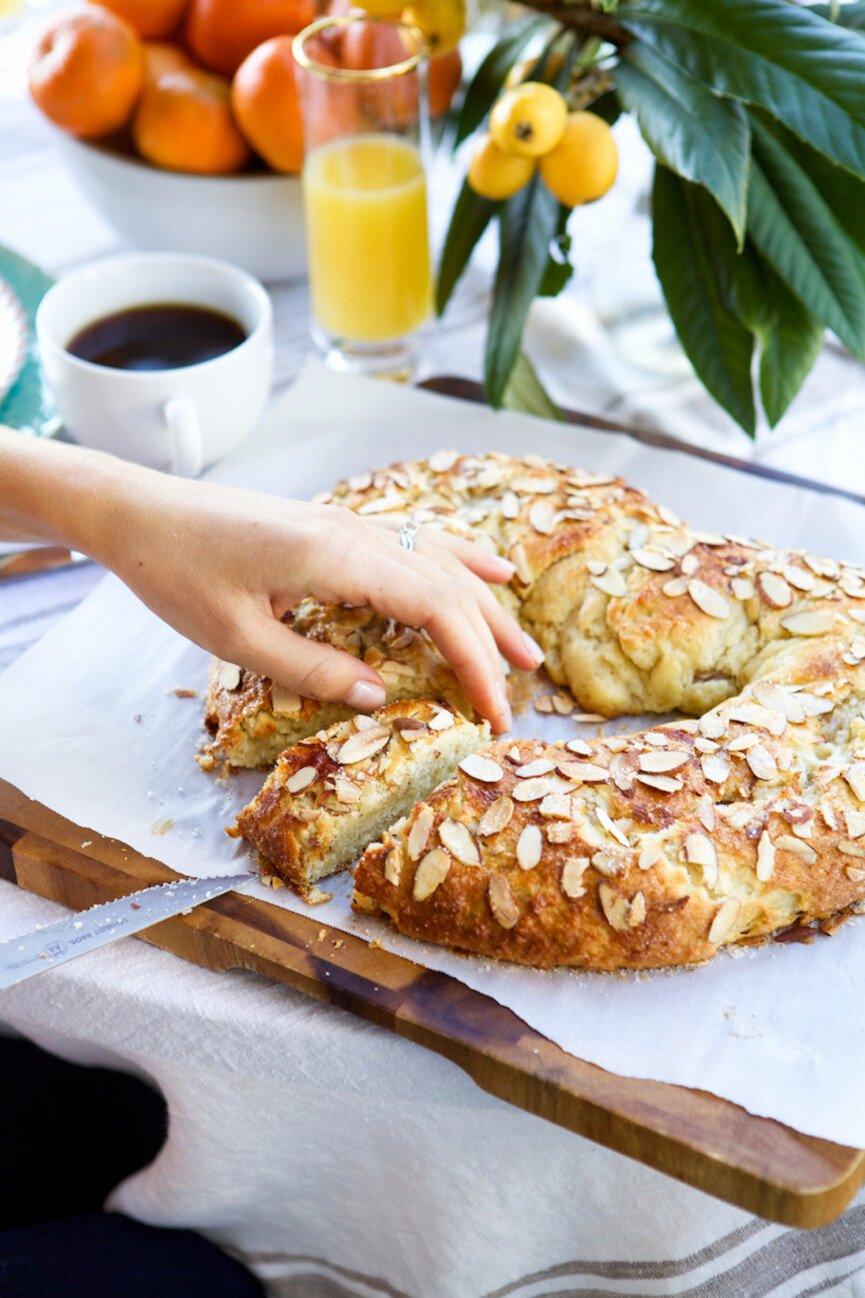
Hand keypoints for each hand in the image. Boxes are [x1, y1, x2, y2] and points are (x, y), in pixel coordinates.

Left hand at [102, 472, 542, 731]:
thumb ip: (313, 670)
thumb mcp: (237, 639)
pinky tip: (488, 568)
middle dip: (491, 642)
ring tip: (524, 649)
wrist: (141, 512)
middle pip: (450, 585)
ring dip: (486, 605)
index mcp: (336, 558)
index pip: (435, 610)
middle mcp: (356, 532)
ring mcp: (351, 522)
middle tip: (520, 697)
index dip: (474, 662)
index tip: (494, 712)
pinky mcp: (338, 524)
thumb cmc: (177, 575)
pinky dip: (460, 560)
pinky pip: (418, 541)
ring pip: (441, 561)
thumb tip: (380, 699)